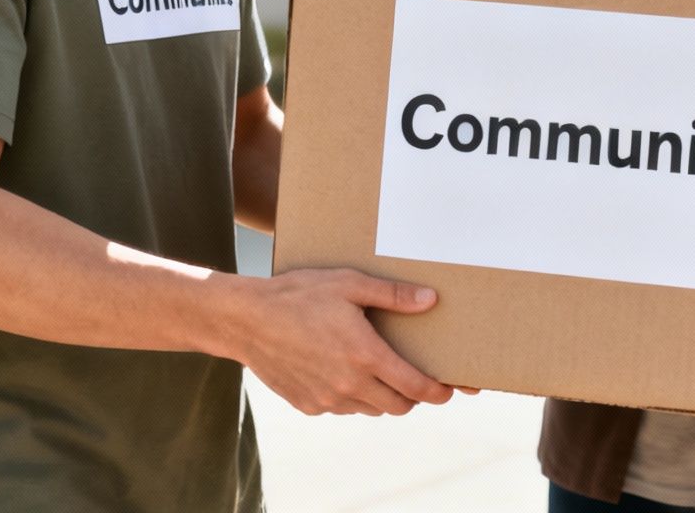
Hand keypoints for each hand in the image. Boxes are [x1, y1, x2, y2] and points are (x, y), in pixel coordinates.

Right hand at [232, 268, 453, 416]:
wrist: (246, 320)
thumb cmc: (299, 295)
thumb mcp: (349, 284)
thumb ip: (393, 295)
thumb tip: (431, 300)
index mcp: (365, 355)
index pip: (414, 387)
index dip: (436, 392)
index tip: (448, 391)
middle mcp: (349, 384)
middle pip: (397, 406)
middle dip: (412, 397)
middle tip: (414, 379)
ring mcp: (327, 399)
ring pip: (370, 409)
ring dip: (381, 397)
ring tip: (377, 372)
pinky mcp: (308, 405)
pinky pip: (342, 408)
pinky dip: (351, 397)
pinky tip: (343, 372)